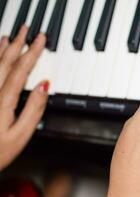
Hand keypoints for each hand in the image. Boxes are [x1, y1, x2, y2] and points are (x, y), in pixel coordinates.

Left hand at [0, 26, 47, 170]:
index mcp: (3, 101)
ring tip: (11, 36)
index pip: (21, 70)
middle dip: (18, 43)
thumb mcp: (22, 134)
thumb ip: (35, 108)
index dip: (32, 52)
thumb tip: (45, 86)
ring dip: (3, 48)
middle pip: (6, 62)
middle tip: (26, 29)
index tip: (41, 40)